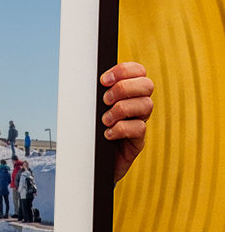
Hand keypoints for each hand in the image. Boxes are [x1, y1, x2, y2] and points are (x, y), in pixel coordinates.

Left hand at [100, 61, 153, 182]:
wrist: (91, 161)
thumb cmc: (91, 130)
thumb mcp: (92, 108)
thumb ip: (96, 92)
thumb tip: (84, 77)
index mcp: (129, 92)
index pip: (138, 71)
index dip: (124, 70)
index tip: (103, 80)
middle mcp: (138, 105)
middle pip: (147, 85)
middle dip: (124, 88)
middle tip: (105, 100)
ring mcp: (140, 122)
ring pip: (146, 105)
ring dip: (121, 109)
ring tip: (105, 120)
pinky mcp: (138, 141)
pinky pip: (139, 128)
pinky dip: (121, 129)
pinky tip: (107, 134)